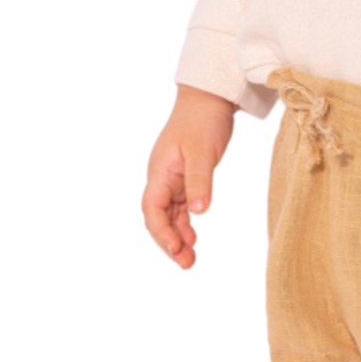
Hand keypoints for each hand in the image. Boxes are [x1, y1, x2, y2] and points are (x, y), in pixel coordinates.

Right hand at [143, 84, 236, 268]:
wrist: (209, 97)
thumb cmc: (203, 120)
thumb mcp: (203, 152)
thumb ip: (200, 182)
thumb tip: (198, 213)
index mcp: (159, 171)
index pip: (152, 208)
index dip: (160, 231)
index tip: (175, 248)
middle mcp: (161, 178)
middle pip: (158, 217)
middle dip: (168, 242)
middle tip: (186, 264)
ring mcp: (172, 179)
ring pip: (169, 215)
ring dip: (178, 237)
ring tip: (190, 259)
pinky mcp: (185, 178)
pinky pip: (180, 207)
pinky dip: (185, 223)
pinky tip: (193, 238)